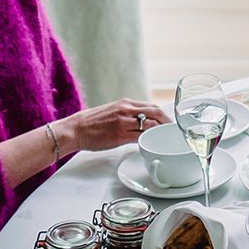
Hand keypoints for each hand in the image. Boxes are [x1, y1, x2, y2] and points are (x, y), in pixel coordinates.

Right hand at [54, 98, 169, 151]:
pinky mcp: (119, 136)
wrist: (75, 129)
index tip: (169, 123)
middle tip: (173, 131)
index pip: (151, 106)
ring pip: (149, 125)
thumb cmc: (92, 123)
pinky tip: (152, 144)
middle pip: (155, 113)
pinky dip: (148, 140)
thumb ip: (127, 114)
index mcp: (125, 103)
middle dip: (167, 122)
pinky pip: (140, 137)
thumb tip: (141, 122)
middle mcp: (126, 110)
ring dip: (160, 132)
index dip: (163, 115)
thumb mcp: (112, 111)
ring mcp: (123, 123)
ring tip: (166, 139)